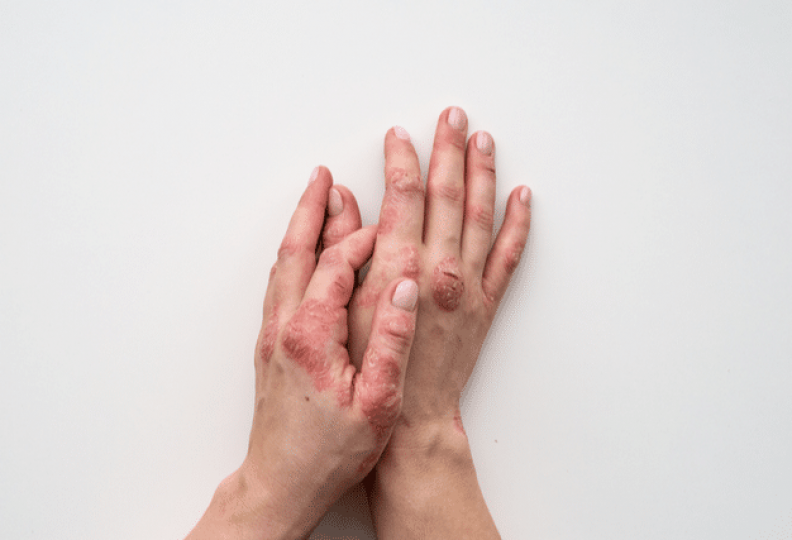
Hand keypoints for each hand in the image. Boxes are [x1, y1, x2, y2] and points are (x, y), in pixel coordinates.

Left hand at [186, 168, 418, 539]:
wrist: (280, 482)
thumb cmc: (330, 451)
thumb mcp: (377, 403)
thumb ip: (392, 341)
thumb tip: (407, 289)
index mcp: (312, 334)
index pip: (336, 265)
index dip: (360, 238)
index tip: (382, 222)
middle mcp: (285, 326)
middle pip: (298, 251)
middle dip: (313, 210)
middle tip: (323, 177)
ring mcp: (272, 334)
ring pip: (284, 266)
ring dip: (300, 229)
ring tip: (314, 202)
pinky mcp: (270, 346)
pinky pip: (280, 285)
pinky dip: (292, 257)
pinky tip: (301, 254)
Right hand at [348, 107, 531, 538]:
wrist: (414, 418)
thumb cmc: (374, 367)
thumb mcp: (347, 307)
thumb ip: (349, 251)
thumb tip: (346, 204)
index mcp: (404, 267)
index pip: (406, 198)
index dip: (403, 162)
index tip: (400, 136)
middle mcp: (442, 269)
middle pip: (449, 195)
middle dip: (449, 150)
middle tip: (452, 117)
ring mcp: (470, 285)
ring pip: (483, 215)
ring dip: (484, 173)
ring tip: (484, 139)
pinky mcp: (487, 303)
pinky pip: (511, 255)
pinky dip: (519, 223)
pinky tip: (523, 197)